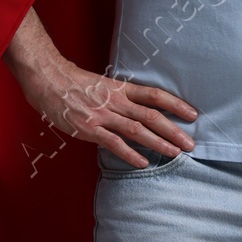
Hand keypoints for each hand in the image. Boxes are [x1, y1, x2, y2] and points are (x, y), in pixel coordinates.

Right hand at [5, 12, 195, 165]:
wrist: (47, 78)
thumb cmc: (74, 83)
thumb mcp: (103, 84)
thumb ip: (121, 97)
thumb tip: (139, 110)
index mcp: (121, 88)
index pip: (155, 95)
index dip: (176, 104)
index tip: (193, 115)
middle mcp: (116, 101)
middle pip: (152, 115)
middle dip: (174, 130)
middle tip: (191, 143)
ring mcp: (103, 115)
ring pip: (137, 129)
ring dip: (159, 143)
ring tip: (176, 153)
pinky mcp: (89, 128)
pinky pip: (113, 143)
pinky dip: (130, 154)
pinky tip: (144, 162)